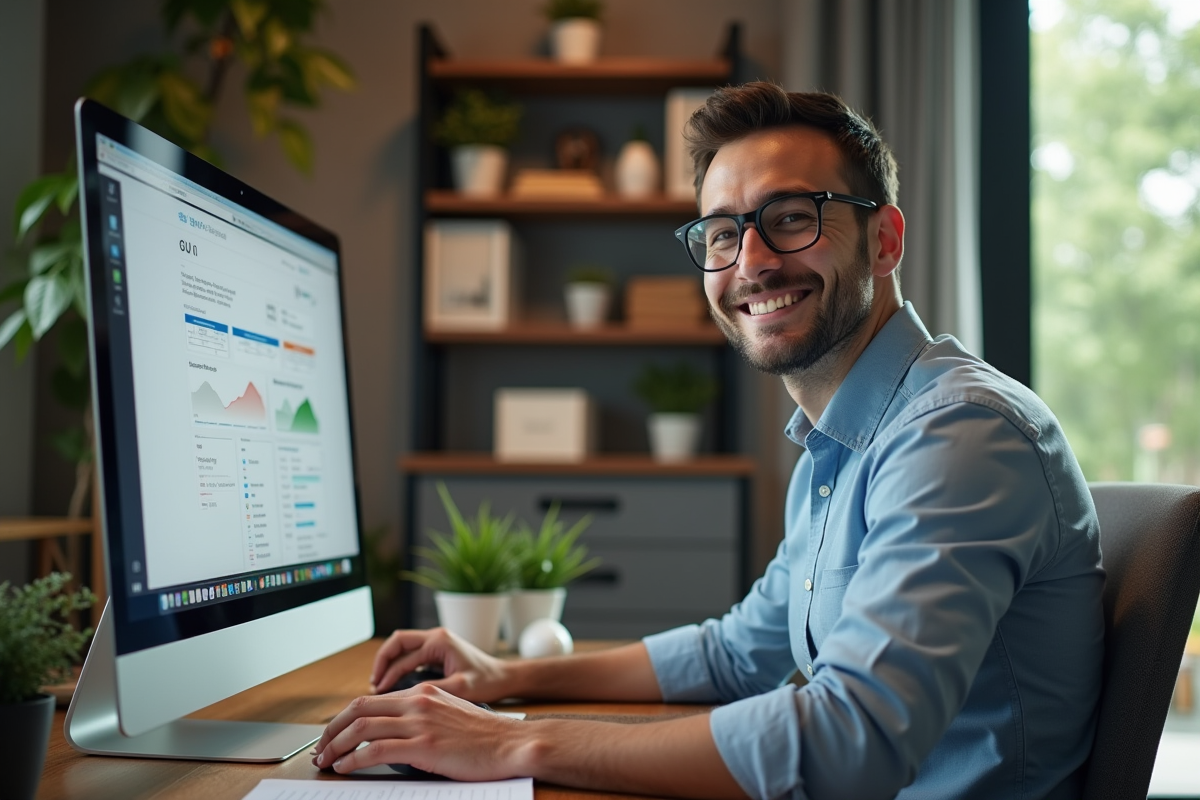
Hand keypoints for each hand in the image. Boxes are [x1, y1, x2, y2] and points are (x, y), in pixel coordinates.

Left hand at [312, 683, 528, 777]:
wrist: (511, 743)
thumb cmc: (484, 736)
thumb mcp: (449, 714)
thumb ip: (422, 716)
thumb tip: (394, 733)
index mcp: (423, 692)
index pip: (370, 700)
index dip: (344, 717)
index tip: (333, 734)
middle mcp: (418, 701)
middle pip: (359, 708)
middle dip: (332, 730)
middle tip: (320, 749)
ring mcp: (420, 722)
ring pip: (363, 728)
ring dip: (337, 746)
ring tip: (326, 761)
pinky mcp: (424, 745)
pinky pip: (376, 750)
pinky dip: (355, 760)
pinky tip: (346, 768)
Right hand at [370, 627, 514, 701]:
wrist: (504, 677)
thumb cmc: (487, 682)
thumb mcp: (460, 688)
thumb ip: (433, 690)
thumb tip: (405, 698)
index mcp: (440, 641)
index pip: (403, 655)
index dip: (388, 674)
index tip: (379, 693)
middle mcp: (436, 636)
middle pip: (397, 641)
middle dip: (382, 661)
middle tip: (374, 684)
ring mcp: (436, 641)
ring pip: (402, 646)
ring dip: (389, 662)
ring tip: (379, 684)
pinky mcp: (437, 650)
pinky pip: (411, 653)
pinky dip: (399, 665)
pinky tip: (394, 684)